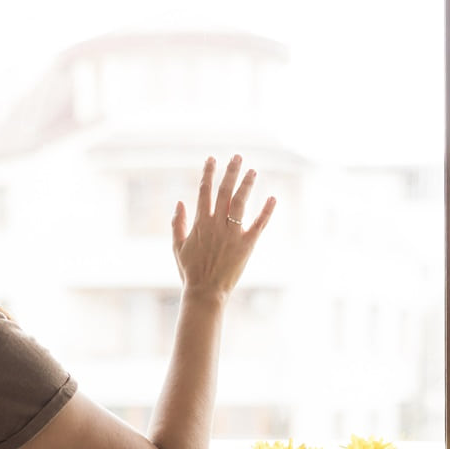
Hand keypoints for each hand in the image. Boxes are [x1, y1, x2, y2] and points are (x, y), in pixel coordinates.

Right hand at [171, 155, 275, 296]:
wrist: (205, 292)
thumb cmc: (190, 271)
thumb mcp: (177, 246)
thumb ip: (177, 223)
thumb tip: (180, 202)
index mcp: (200, 223)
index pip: (204, 191)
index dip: (208, 173)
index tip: (212, 159)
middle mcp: (216, 224)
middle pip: (224, 191)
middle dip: (231, 172)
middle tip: (238, 156)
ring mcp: (232, 234)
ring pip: (241, 203)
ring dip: (247, 185)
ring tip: (253, 171)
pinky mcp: (246, 245)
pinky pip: (258, 225)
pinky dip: (266, 211)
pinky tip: (272, 198)